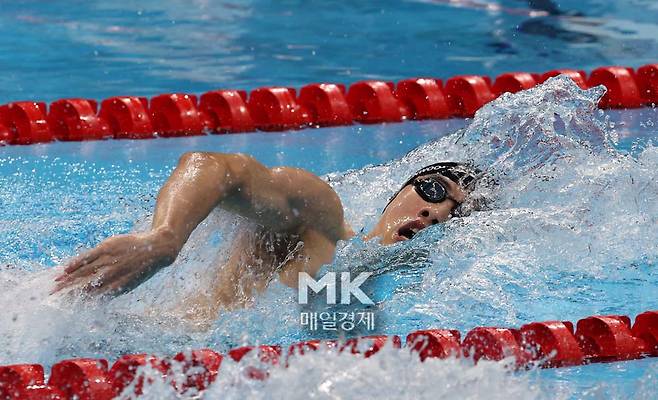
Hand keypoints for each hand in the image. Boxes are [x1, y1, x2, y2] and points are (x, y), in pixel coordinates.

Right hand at [53, 231, 177, 296]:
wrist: (157, 248)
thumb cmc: (142, 268)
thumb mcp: (131, 284)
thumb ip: (114, 290)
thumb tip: (97, 301)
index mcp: (119, 286)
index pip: (95, 296)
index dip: (79, 301)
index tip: (66, 306)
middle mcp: (113, 274)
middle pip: (86, 284)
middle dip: (69, 291)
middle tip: (54, 297)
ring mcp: (110, 260)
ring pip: (85, 271)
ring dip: (69, 279)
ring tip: (56, 285)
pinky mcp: (108, 247)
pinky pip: (88, 256)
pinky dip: (76, 263)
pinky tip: (65, 269)